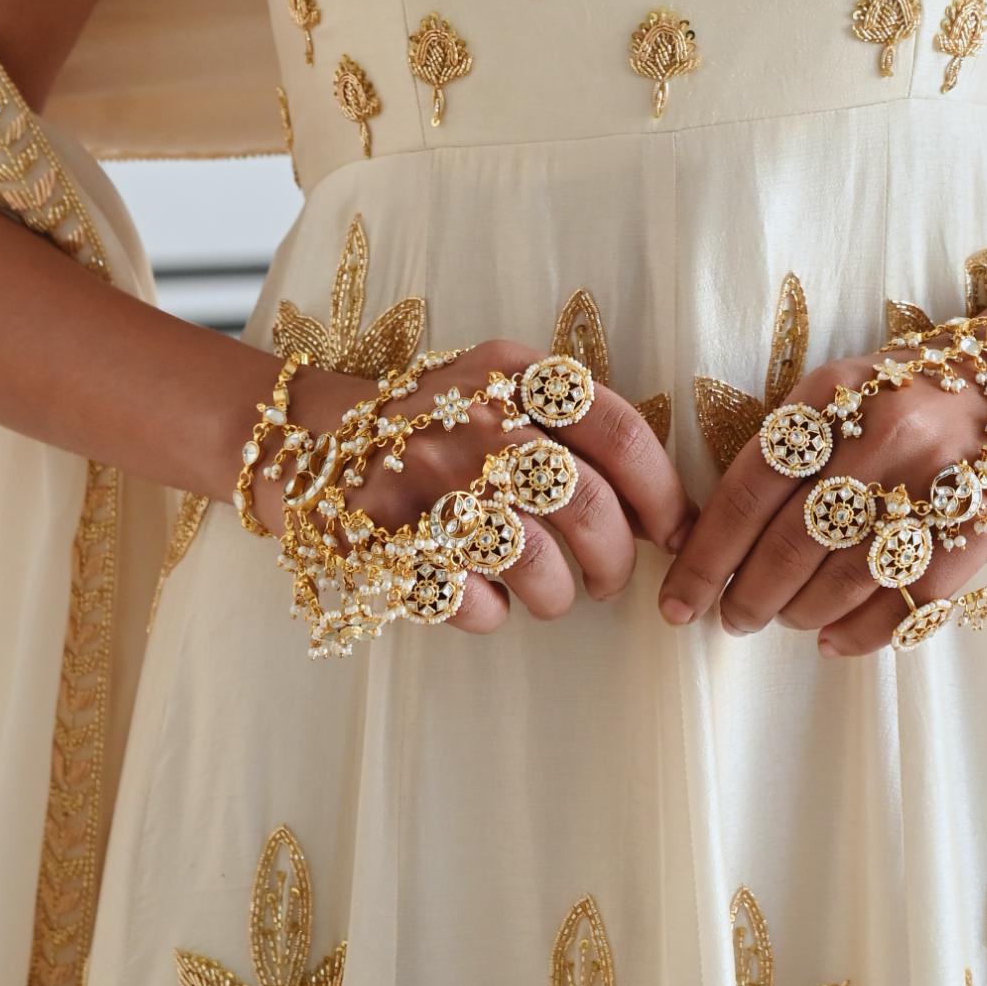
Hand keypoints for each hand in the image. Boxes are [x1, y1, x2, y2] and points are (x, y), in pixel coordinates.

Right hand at [248, 338, 697, 636]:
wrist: (310, 438)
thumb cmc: (435, 419)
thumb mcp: (500, 382)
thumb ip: (571, 420)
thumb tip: (663, 506)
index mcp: (513, 372)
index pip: (619, 431)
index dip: (662, 493)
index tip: (676, 535)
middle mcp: (475, 420)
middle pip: (586, 506)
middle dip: (615, 561)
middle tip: (611, 581)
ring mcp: (430, 484)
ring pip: (539, 566)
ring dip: (557, 596)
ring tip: (548, 593)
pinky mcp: (391, 545)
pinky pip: (477, 606)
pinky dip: (491, 613)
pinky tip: (479, 592)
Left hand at [656, 289, 986, 657]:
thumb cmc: (915, 390)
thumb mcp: (846, 387)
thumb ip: (789, 444)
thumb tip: (714, 533)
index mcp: (838, 393)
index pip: (749, 488)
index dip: (706, 555)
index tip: (678, 599)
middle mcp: (884, 436)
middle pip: (789, 545)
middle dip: (747, 597)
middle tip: (731, 618)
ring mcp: (934, 488)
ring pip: (840, 583)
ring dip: (799, 615)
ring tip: (785, 619)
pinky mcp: (976, 536)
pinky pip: (900, 606)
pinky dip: (858, 634)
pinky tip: (834, 638)